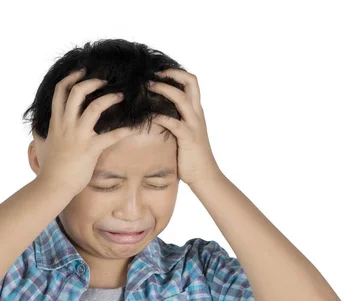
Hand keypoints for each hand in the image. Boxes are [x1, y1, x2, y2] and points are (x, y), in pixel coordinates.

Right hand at [36, 69, 135, 194]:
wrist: (53, 185)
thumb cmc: (51, 167)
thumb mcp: (41, 144)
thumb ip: (40, 132)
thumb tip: (37, 124)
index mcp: (56, 121)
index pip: (61, 91)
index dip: (72, 77)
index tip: (83, 71)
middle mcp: (66, 125)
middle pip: (77, 92)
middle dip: (93, 83)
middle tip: (105, 82)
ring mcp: (78, 136)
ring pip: (94, 107)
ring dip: (109, 99)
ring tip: (120, 96)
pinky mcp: (90, 149)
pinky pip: (111, 136)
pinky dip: (125, 131)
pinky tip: (134, 128)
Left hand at [147, 69, 220, 187]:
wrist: (205, 176)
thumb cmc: (191, 156)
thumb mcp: (183, 133)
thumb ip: (174, 120)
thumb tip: (154, 112)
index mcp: (196, 111)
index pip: (191, 82)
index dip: (176, 72)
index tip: (159, 71)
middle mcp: (197, 114)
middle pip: (191, 82)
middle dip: (172, 73)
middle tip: (154, 73)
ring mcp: (194, 125)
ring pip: (181, 98)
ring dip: (163, 89)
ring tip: (148, 86)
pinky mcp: (188, 137)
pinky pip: (173, 122)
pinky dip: (159, 116)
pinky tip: (147, 115)